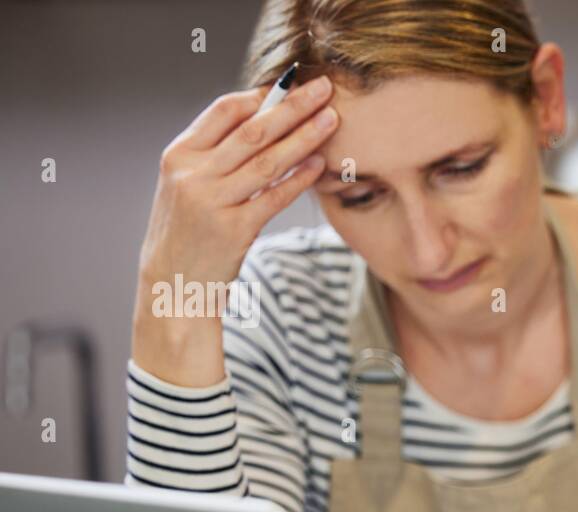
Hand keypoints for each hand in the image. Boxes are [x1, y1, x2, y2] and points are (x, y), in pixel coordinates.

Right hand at [132, 76, 337, 382]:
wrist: (172, 286)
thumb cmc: (186, 232)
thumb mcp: (185, 186)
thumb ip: (213, 155)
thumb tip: (258, 119)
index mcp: (178, 155)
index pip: (224, 112)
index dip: (260, 96)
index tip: (290, 86)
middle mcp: (193, 175)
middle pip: (252, 131)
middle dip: (292, 106)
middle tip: (323, 87)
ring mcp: (213, 203)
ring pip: (267, 162)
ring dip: (304, 137)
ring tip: (332, 120)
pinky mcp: (234, 231)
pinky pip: (274, 198)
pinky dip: (298, 179)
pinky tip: (319, 164)